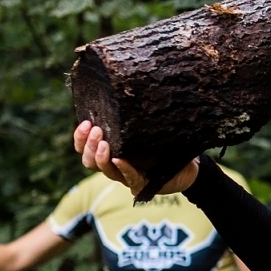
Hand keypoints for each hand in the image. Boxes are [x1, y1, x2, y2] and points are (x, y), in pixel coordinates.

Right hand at [74, 120, 197, 196]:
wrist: (190, 164)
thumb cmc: (166, 142)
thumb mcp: (148, 126)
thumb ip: (136, 115)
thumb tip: (127, 86)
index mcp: (112, 149)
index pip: (85, 147)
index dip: (80, 137)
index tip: (85, 122)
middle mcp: (115, 164)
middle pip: (89, 161)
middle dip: (88, 145)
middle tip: (96, 130)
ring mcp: (127, 176)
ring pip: (105, 170)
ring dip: (101, 157)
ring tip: (103, 144)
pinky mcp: (142, 185)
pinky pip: (129, 178)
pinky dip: (124, 168)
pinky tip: (119, 159)